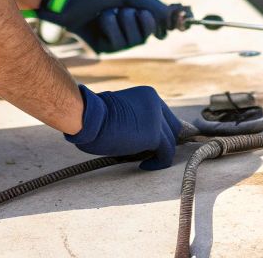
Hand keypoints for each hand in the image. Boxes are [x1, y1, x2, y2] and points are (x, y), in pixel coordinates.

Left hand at [38, 0, 171, 52]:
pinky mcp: (105, 48)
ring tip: (106, 12)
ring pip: (135, 39)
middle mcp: (129, 26)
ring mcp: (117, 38)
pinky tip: (98, 20)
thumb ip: (151, 5)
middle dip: (139, 18)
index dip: (167, 23)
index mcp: (136, 10)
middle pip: (149, 32)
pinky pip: (118, 43)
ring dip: (121, 21)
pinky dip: (110, 28)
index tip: (178, 20)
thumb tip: (174, 18)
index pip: (159, 22)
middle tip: (125, 8)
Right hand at [64, 85, 183, 168]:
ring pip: (170, 142)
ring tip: (146, 161)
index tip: (153, 144)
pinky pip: (166, 154)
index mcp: (148, 95)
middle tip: (155, 154)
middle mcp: (156, 104)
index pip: (165, 115)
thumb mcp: (120, 110)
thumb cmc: (94, 116)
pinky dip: (158, 163)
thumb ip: (134, 117)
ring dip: (160, 154)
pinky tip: (145, 166)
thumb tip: (139, 135)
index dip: (162, 130)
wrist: (89, 117)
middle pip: (173, 127)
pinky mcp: (155, 136)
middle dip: (166, 141)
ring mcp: (157, 120)